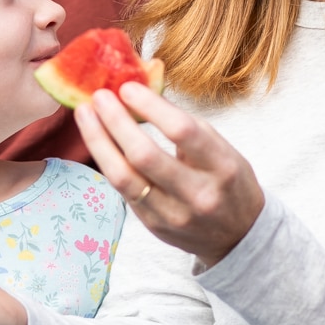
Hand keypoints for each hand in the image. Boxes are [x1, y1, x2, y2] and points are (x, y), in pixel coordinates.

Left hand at [76, 84, 263, 267]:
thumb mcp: (223, 150)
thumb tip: (143, 93)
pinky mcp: (153, 226)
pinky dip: (107, 161)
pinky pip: (122, 190)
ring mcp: (173, 214)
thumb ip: (186, 126)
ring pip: (124, 177)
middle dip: (115, 121)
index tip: (128, 87)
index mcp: (222, 167)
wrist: (239, 236)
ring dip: (99, 141)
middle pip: (144, 155)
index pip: (181, 131)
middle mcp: (198, 194)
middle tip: (99, 96)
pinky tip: (98, 140)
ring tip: (85, 115)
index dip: (150, 106)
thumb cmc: (229, 182)